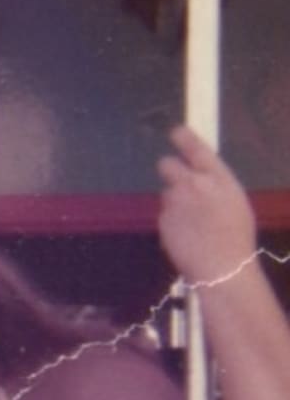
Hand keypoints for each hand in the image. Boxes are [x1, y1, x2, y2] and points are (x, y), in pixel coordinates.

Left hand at [157, 125, 256, 282]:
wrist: (222, 268)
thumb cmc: (236, 236)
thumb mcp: (234, 202)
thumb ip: (215, 185)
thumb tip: (200, 176)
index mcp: (218, 179)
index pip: (197, 149)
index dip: (184, 138)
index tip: (176, 131)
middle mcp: (194, 185)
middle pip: (167, 164)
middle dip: (170, 171)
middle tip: (180, 185)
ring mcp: (175, 201)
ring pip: (167, 193)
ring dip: (175, 203)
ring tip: (194, 224)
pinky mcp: (163, 219)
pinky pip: (165, 215)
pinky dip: (172, 223)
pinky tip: (186, 236)